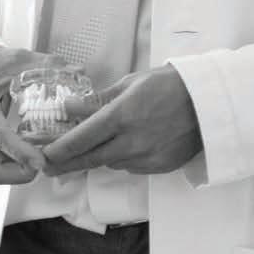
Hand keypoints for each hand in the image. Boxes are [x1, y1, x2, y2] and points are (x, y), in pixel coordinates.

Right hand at [0, 44, 62, 186]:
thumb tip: (78, 72)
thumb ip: (46, 65)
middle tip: (42, 161)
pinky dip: (11, 165)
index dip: (21, 152)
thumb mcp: (15, 59)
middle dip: (20, 174)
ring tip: (36, 155)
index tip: (41, 160)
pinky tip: (25, 150)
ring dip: (17, 171)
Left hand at [39, 64, 201, 176]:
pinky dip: (122, 158)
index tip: (42, 157)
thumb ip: (97, 100)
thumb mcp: (130, 84)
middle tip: (48, 169)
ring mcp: (147, 158)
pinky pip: (131, 166)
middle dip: (66, 165)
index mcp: (122, 116)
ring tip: (95, 145)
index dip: (59, 151)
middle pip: (90, 159)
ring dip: (99, 156)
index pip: (81, 139)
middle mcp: (132, 142)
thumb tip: (68, 106)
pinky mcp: (159, 167)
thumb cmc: (169, 85)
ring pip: (111, 162)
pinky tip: (127, 145)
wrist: (210, 103)